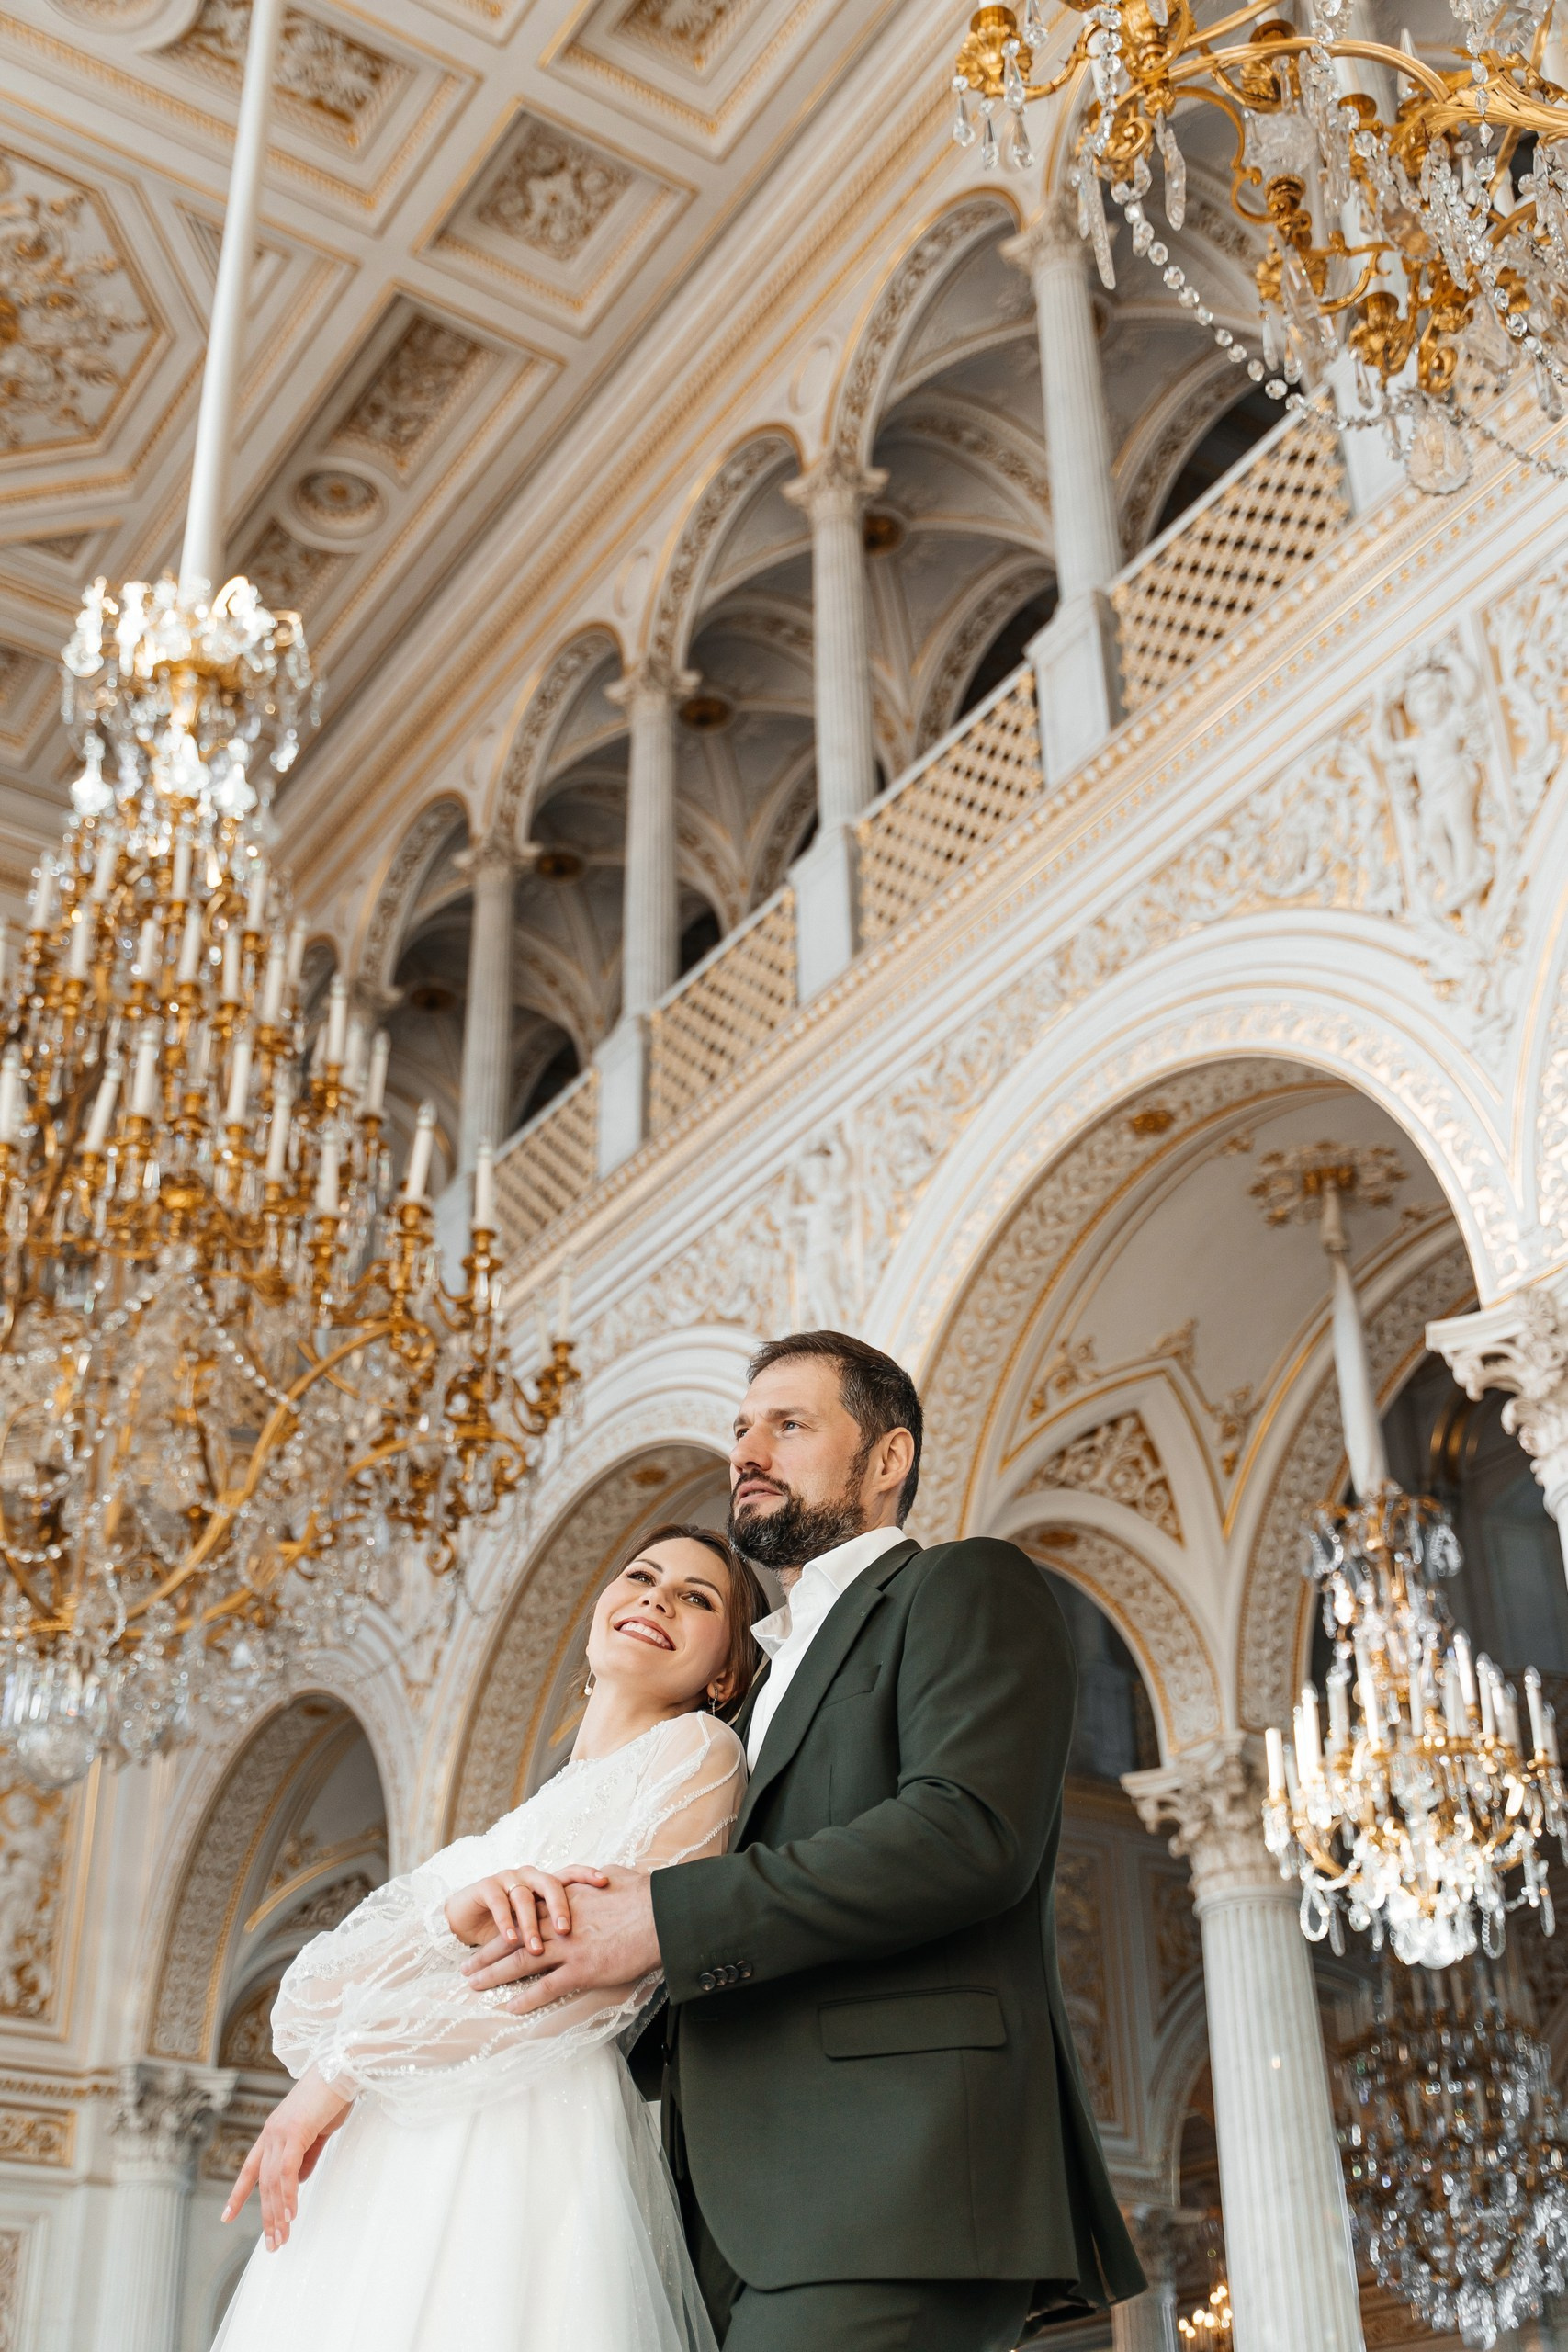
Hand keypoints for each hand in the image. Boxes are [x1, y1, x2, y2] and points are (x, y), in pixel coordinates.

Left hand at [222, 2064, 350, 2250]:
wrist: (342, 2065)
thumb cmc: (333, 2095)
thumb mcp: (318, 2130)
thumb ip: (306, 2155)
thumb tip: (297, 2182)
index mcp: (273, 2131)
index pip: (250, 2168)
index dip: (239, 2194)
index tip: (227, 2216)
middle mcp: (270, 2133)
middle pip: (263, 2183)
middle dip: (267, 2216)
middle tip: (274, 2245)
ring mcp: (280, 2132)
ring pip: (273, 2182)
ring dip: (278, 2213)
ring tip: (282, 2238)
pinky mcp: (294, 2131)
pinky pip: (287, 2171)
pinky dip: (289, 2194)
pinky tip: (291, 2214)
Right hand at [445, 1865, 609, 1956]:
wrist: (467, 1919)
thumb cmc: (510, 1925)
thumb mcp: (536, 1926)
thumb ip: (557, 1928)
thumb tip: (595, 1941)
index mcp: (545, 1882)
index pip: (570, 1873)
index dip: (587, 1875)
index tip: (606, 1883)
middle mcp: (529, 1876)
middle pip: (549, 1884)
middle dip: (559, 1907)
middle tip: (565, 1930)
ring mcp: (507, 1879)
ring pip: (524, 1897)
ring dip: (530, 1925)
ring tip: (536, 1948)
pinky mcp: (486, 1887)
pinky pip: (498, 1903)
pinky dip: (505, 1923)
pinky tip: (511, 1940)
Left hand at [460, 1866, 659, 2010]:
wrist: (660, 1915)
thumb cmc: (642, 1893)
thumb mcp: (612, 1876)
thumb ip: (595, 1879)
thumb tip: (595, 1875)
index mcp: (565, 1900)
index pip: (524, 1914)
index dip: (503, 1927)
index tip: (487, 1936)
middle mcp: (560, 1924)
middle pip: (514, 1938)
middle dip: (487, 1954)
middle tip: (466, 1968)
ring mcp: (569, 1948)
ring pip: (522, 1962)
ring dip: (495, 1975)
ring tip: (474, 1986)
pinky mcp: (582, 1969)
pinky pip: (547, 1987)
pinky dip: (526, 1999)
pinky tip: (509, 2008)